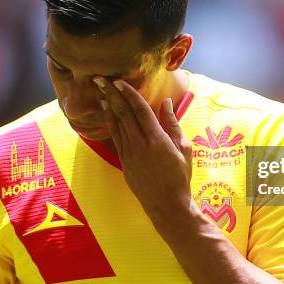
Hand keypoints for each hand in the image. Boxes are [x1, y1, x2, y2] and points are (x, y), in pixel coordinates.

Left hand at [93, 77, 193, 221]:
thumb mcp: (184, 148)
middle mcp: (140, 144)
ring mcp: (129, 153)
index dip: (129, 94)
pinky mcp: (124, 161)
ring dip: (107, 105)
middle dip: (111, 94)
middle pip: (123, 113)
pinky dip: (110, 122)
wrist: (167, 204)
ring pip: (116, 124)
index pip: (140, 110)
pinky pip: (115, 136)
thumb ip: (173, 124)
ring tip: (99, 91)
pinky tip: (106, 112)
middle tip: (100, 79)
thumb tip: (166, 103)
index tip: (119, 81)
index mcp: (157, 139)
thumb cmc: (180, 176)